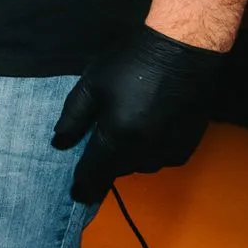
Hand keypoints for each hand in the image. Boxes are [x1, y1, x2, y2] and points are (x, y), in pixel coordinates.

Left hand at [52, 26, 223, 202]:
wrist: (182, 52)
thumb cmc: (130, 64)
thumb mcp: (91, 85)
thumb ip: (73, 117)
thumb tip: (59, 143)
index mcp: (117, 137)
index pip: (95, 172)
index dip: (83, 185)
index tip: (76, 195)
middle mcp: (144, 151)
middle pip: (118, 170)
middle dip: (106, 162)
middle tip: (99, 143)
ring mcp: (169, 151)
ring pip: (140, 166)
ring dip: (129, 157)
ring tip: (124, 130)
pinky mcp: (188, 147)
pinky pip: (161, 160)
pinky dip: (150, 151)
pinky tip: (147, 129)